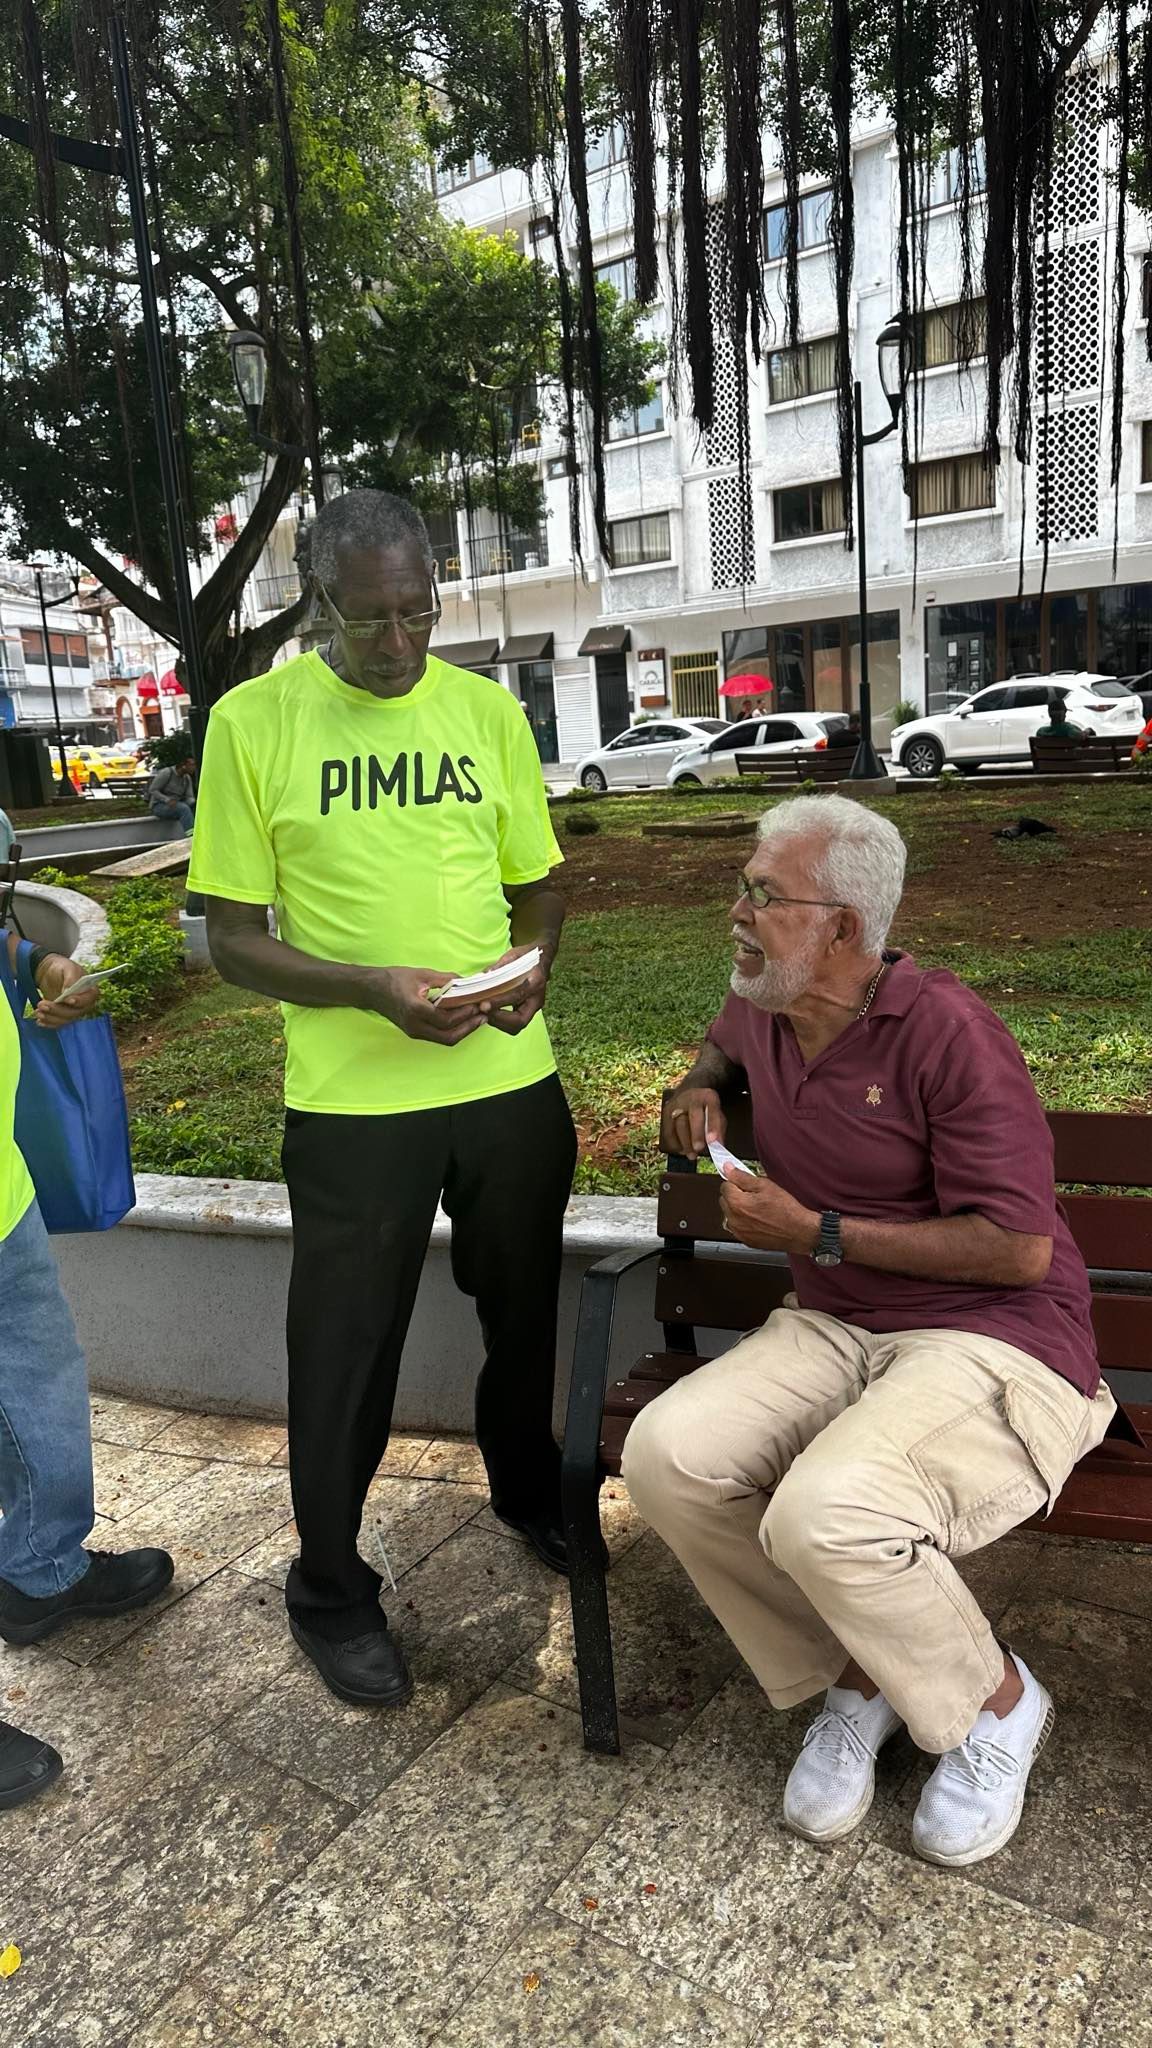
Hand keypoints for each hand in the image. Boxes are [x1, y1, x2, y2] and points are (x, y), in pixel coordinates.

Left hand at [33, 955, 100, 1030]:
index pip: (88, 999)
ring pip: (65, 1020)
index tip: (67, 999)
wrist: (51, 973)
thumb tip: (68, 990)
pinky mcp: (63, 1016)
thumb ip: (70, 978)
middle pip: (75, 1013)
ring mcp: (74, 1011)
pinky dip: (48, 1023)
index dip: (79, 1001)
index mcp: (90, 990)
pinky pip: (58, 1023)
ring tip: (38, 1011)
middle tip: (42, 1004)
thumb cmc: (62, 968)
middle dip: (58, 1010)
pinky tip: (39, 1020)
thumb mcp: (67, 967)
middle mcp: (84, 1004)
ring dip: (50, 1018)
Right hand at [362, 966, 483, 1045]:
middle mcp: (414, 1025)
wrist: (373, 990)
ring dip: (463, 1031)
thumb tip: (467, 981)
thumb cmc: (395, 979)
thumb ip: (446, 979)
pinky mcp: (415, 1033)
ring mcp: (414, 1032)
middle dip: (469, 1028)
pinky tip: (463, 1020)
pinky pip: (438, 1036)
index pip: (446, 1020)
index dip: (465, 1014)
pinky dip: (453, 1030)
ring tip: (477, 1019)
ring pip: (445, 1040)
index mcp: (415, 1009)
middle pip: (448, 1037)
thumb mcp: (422, 974)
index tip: (478, 1004)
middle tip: (483, 1017)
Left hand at [480, 944, 551, 1035]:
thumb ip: (499, 966)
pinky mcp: (528, 1010)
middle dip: (499, 1020)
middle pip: (521, 1020)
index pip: (518, 996)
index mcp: (536, 980)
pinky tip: (490, 1012)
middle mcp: (537, 998)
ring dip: (498, 1023)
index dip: (499, 1002)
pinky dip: (501, 1022)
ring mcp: (534, 1006)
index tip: (483, 1005)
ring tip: (484, 1012)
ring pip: (518, 1025)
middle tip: (482, 1012)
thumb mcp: (513, 955)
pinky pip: (515, 1023)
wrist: (543, 958)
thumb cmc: (527, 956)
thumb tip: (483, 976)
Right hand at [663, 1085, 724, 1159]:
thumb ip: (719, 1129)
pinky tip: (682, 1151)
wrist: (689, 1093)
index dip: (712, 1126)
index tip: (712, 1141)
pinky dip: (674, 1142)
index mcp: (708, 1097)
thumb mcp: (718, 1113)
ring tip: (692, 1155)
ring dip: (685, 1142)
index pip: (712, 1110)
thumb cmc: (706, 1108)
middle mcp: (692, 1098)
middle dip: (696, 1134)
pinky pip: (669, 1129)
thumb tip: (718, 1146)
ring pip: (679, 1124)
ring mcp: (677, 1104)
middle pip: (693, 1116)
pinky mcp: (667, 1112)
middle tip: (699, 1149)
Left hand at [719, 1169, 820, 1255]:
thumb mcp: (766, 1185)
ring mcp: (738, 1232)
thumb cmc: (786, 1209)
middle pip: (725, 1200)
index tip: (746, 1183)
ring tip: (757, 1209)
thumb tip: (728, 1168)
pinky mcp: (745, 1240)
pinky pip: (737, 1227)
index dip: (737, 1182)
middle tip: (754, 1195)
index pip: (725, 1185)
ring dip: (738, 1209)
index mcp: (736, 1203)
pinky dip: (743, 1222)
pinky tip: (758, 1219)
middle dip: (736, 1195)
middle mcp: (733, 1219)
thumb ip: (743, 1177)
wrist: (800, 1232)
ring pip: (730, 1214)